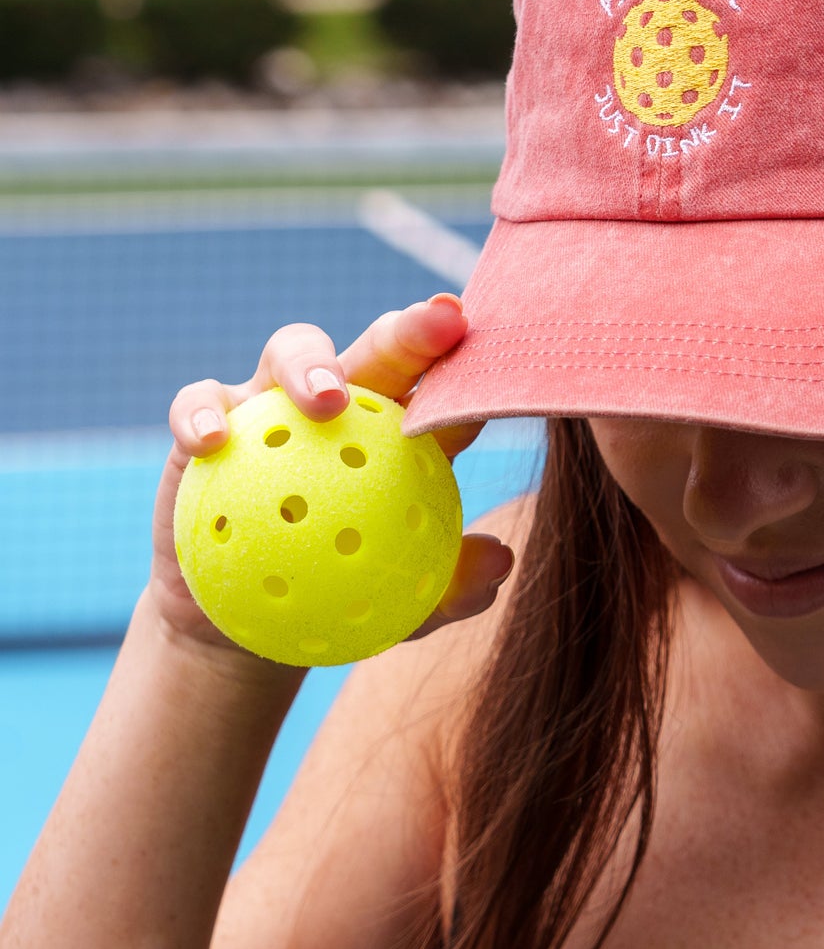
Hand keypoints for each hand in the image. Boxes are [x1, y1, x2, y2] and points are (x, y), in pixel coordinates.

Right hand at [150, 293, 513, 660]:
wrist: (246, 622)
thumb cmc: (342, 597)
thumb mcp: (403, 606)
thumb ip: (452, 585)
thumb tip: (501, 561)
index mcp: (404, 430)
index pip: (445, 387)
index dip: (470, 363)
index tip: (492, 346)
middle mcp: (346, 399)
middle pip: (382, 348)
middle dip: (413, 330)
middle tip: (436, 326)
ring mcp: (274, 402)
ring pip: (292, 350)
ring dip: (310, 363)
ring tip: (328, 398)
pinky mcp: (209, 419)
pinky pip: (197, 404)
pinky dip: (202, 414)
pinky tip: (212, 442)